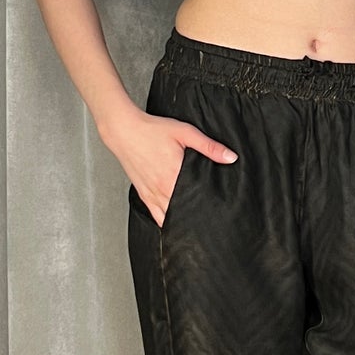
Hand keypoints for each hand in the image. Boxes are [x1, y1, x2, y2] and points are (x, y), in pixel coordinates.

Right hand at [116, 111, 236, 226]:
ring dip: (182, 221)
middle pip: (184, 212)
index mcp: (174, 175)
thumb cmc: (152, 130)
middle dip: (197, 215)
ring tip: (195, 224)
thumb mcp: (185, 133)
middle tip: (210, 221)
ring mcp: (151, 194)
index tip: (219, 212)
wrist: (124, 130)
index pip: (197, 199)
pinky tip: (174, 224)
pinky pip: (156, 216)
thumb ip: (209, 146)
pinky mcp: (143, 194)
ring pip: (169, 218)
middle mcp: (162, 189)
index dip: (209, 207)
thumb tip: (231, 157)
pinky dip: (166, 221)